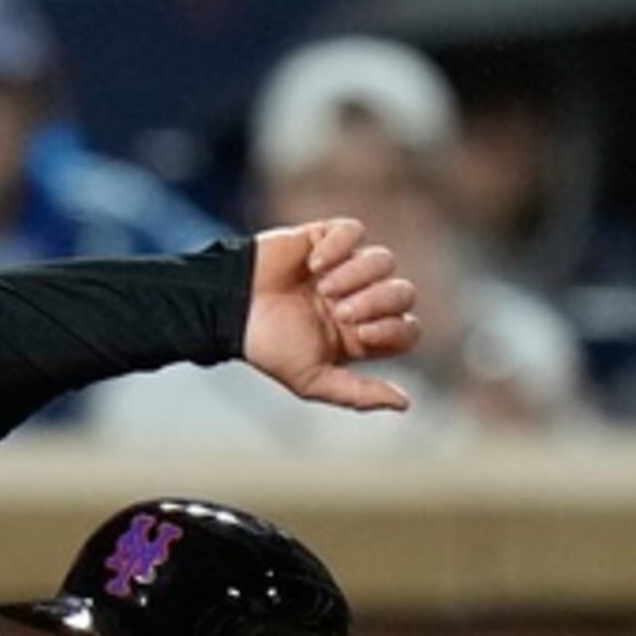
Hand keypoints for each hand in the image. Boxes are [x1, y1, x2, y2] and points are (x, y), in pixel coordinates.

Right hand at [243, 218, 420, 413]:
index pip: (406, 328)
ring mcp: (345, 266)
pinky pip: (354, 231)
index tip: (359, 334)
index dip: (392, 328)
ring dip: (356, 275)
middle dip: (377, 301)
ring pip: (383, 260)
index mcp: (360, 334)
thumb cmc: (267, 347)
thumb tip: (404, 404)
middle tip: (340, 310)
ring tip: (323, 287)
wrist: (229, 310)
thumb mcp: (311, 380)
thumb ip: (357, 394)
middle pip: (403, 292)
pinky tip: (314, 264)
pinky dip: (339, 246)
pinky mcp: (325, 238)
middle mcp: (359, 299)